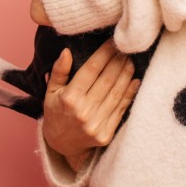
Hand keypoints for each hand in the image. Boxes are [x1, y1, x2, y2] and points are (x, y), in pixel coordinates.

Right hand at [42, 40, 139, 171]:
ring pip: (117, 93)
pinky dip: (130, 93)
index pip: (91, 70)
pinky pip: (121, 109)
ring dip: (126, 74)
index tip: (112, 42)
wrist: (61, 144)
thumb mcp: (50, 91)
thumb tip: (66, 51)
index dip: (104, 54)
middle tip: (125, 48)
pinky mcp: (106, 134)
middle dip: (118, 61)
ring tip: (131, 60)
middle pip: (107, 80)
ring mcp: (96, 124)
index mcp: (69, 99)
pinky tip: (135, 80)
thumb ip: (59, 71)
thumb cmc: (56, 112)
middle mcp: (83, 112)